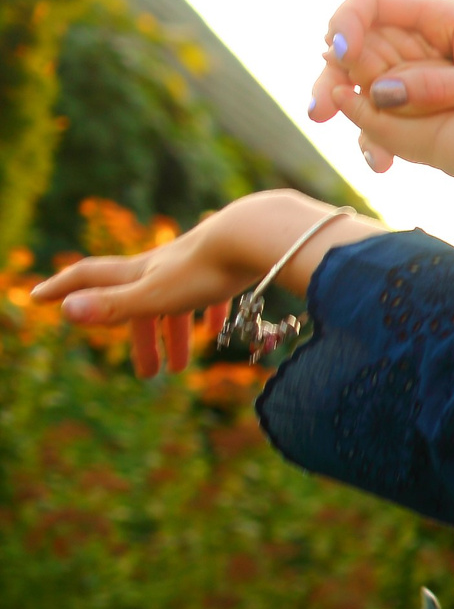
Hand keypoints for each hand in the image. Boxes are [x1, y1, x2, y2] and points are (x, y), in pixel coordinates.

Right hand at [29, 192, 374, 374]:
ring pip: (177, 300)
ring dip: (176, 333)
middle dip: (141, 338)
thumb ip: (115, 305)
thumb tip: (66, 312)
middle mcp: (164, 263)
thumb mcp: (157, 294)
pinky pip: (212, 290)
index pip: (92, 277)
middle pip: (140, 302)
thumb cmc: (208, 268)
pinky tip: (216, 329)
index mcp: (141, 270)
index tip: (39, 298)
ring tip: (182, 366)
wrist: (259, 234)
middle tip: (147, 374)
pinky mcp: (229, 262)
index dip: (63, 286)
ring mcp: (197, 261)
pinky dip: (208, 311)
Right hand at [310, 0, 453, 167]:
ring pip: (367, 80)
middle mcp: (426, 38)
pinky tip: (380, 163)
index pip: (372, 1)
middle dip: (333, 75)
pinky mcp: (429, 98)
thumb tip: (378, 93)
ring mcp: (424, 67)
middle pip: (358, 44)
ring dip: (351, 109)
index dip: (347, 22)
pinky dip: (379, 132)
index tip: (340, 53)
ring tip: (351, 144)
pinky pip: (390, 109)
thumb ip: (439, 87)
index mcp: (442, 16)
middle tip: (319, 113)